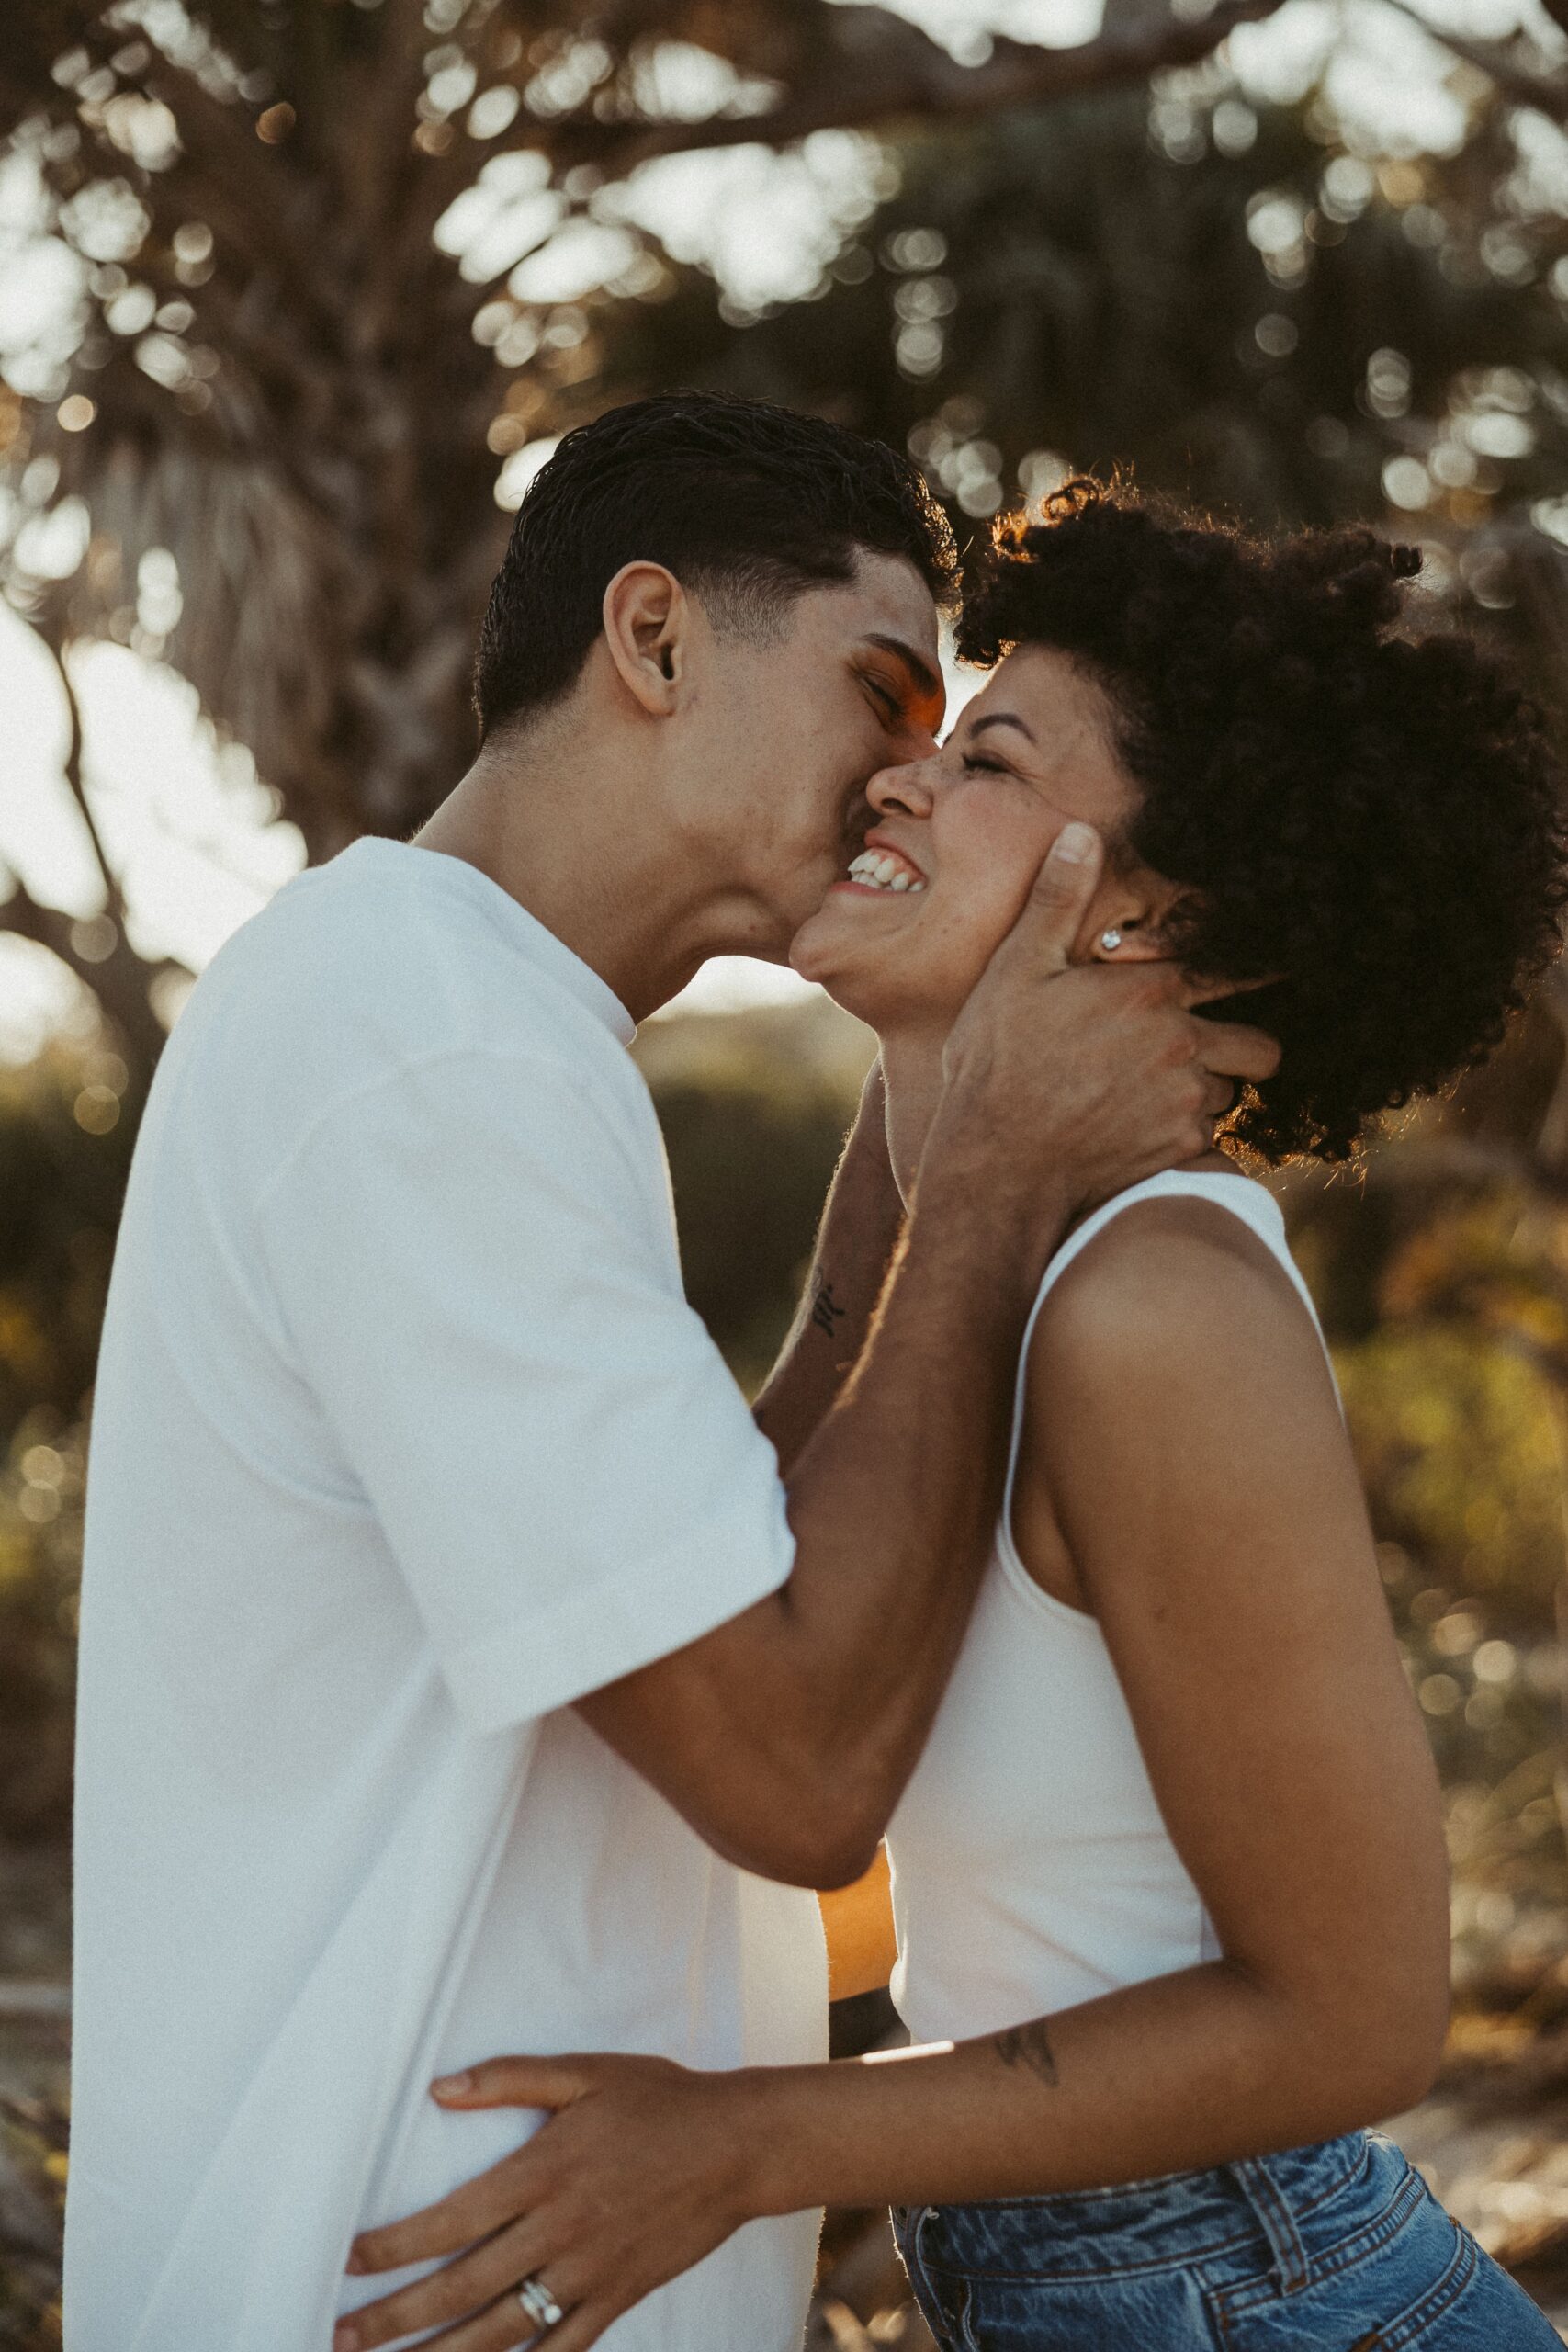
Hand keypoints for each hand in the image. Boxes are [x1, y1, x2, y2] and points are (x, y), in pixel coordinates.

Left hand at [335, 2054, 757, 2351]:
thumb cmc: (659, 2100)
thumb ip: (510, 2078)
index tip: (345, 2262)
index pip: (450, 2220)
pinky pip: (561, 2351)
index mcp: (543, 2171)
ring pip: (501, 2332)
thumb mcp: (585, 2072)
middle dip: (395, 2318)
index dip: (393, 2246)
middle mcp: (559, 2230)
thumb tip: (437, 2088)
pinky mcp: (617, 2299)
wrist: (738, 2146)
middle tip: (342, 2338)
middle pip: (462, 2287)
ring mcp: (588, 2273)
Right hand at [933, 824, 1278, 1249]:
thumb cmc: (996, 1062)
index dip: (1251, 974)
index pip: (1235, 971)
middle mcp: (1181, 1042)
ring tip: (1155, 1094)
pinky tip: (1139, 1132)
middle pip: (1261, 1047)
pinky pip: (1207, 1139)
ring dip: (1205, 1094)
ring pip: (1229, 1095)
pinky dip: (1183, 1135)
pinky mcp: (1178, 1150)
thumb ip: (1058, 900)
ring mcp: (1184, 1101)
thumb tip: (1083, 833)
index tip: (1268, 976)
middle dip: (1243, 1049)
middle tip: (1211, 1053)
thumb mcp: (1017, 971)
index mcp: (1149, 989)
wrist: (996, 1162)